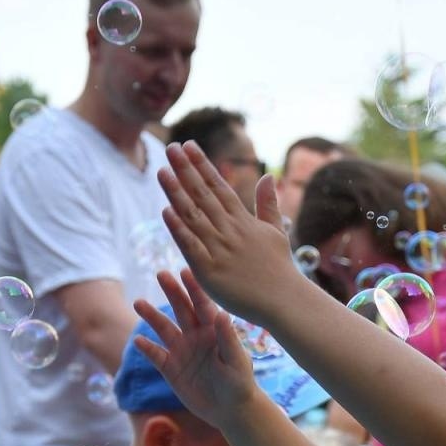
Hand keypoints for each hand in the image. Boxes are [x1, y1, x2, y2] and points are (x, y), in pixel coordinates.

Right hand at [133, 268, 260, 425]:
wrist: (231, 410)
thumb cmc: (240, 384)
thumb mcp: (236, 361)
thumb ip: (228, 338)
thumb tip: (222, 314)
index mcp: (214, 330)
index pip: (203, 304)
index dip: (194, 288)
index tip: (185, 270)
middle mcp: (196, 336)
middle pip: (181, 309)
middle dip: (172, 292)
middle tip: (161, 274)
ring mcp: (182, 351)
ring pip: (164, 329)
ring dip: (152, 316)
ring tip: (139, 303)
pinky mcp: (171, 369)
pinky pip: (156, 356)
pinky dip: (147, 349)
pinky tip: (138, 341)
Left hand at [159, 141, 302, 324]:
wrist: (283, 300)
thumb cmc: (279, 268)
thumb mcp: (276, 231)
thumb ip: (268, 204)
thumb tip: (267, 176)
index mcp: (243, 220)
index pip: (218, 186)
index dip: (202, 164)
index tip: (188, 145)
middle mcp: (230, 230)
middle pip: (203, 195)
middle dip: (185, 170)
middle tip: (170, 148)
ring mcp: (219, 249)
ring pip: (193, 216)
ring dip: (176, 193)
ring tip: (162, 171)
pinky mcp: (210, 271)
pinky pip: (191, 246)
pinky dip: (178, 229)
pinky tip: (166, 212)